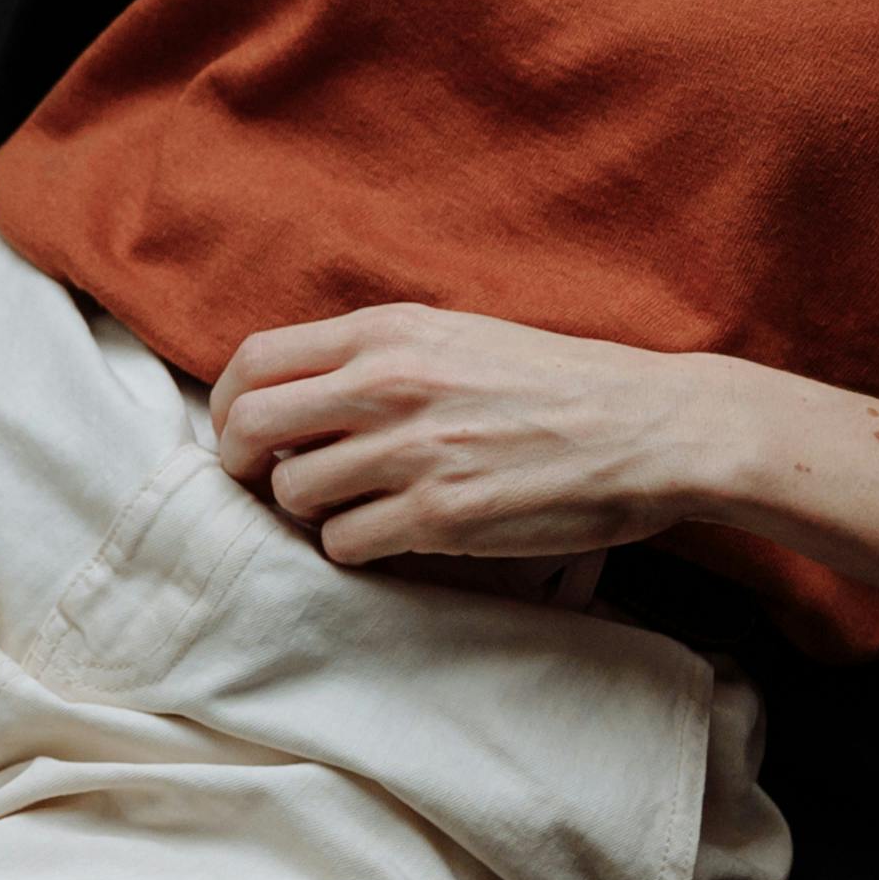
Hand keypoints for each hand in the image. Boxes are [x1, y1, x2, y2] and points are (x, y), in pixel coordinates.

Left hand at [205, 306, 775, 566]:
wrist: (650, 426)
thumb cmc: (555, 383)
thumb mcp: (456, 335)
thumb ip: (375, 355)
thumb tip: (297, 389)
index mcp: (387, 333)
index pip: (254, 361)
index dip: (228, 406)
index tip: (239, 433)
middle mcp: (388, 385)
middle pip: (250, 429)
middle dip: (242, 463)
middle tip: (266, 481)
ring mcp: (412, 452)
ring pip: (294, 492)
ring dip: (311, 508)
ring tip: (356, 504)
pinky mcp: (441, 515)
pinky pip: (345, 542)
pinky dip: (355, 545)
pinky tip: (392, 532)